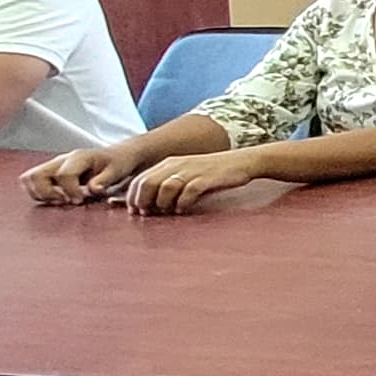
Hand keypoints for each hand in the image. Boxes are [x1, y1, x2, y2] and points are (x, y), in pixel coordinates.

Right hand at [22, 142, 154, 203]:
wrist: (117, 155)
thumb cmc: (117, 163)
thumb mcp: (117, 171)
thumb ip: (104, 180)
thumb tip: (93, 189)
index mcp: (79, 157)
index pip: (64, 174)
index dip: (70, 191)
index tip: (80, 201)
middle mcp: (61, 159)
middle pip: (36, 175)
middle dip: (47, 194)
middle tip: (64, 202)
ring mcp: (53, 165)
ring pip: (29, 178)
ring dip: (39, 193)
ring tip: (58, 201)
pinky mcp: (50, 172)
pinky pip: (32, 182)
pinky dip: (38, 193)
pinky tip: (56, 199)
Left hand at [121, 150, 265, 216]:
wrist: (242, 161)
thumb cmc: (211, 173)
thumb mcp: (185, 174)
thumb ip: (166, 184)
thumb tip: (146, 204)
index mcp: (168, 163)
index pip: (139, 180)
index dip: (133, 197)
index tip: (135, 211)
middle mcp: (176, 165)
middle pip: (148, 183)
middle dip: (143, 201)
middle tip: (147, 214)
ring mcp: (191, 171)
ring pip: (165, 187)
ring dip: (162, 203)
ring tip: (166, 212)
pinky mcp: (207, 178)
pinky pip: (189, 192)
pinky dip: (183, 203)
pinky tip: (183, 209)